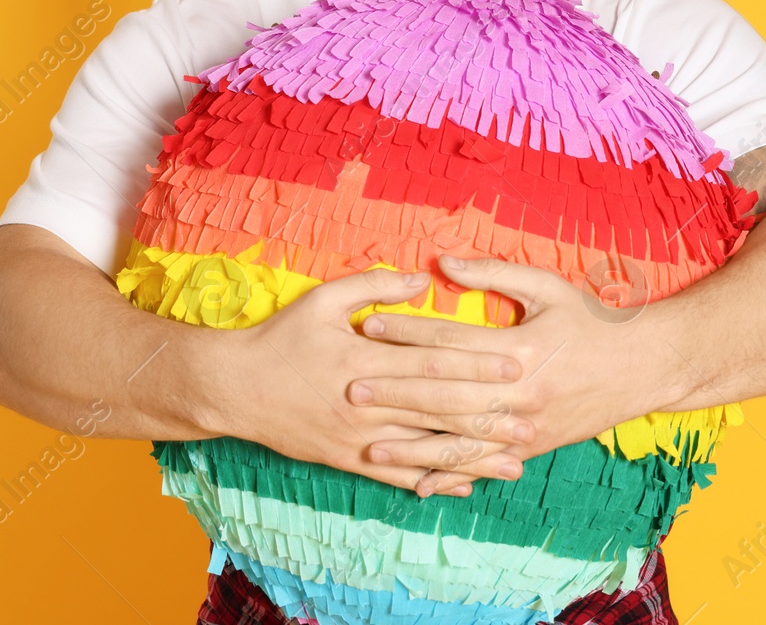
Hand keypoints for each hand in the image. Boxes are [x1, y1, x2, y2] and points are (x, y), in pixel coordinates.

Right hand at [215, 268, 534, 496]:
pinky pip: (398, 475)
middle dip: (489, 417)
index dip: (477, 364)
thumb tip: (424, 279)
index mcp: (365, 360)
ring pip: (426, 450)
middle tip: (532, 421)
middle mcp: (368, 403)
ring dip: (472, 457)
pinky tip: (463, 485)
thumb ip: (375, 287)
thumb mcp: (323, 298)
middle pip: (439, 410)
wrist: (233, 388)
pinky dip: (432, 481)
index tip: (516, 364)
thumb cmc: (280, 338)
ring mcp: (359, 437)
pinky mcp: (348, 460)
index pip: (433, 362)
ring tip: (514, 463)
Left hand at [349, 255, 672, 495]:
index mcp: (520, 347)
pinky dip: (448, 476)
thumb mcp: (546, 286)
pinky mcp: (530, 449)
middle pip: (445, 392)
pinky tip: (415, 481)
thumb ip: (492, 273)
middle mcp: (520, 392)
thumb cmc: (593, 320)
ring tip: (369, 442)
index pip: (451, 338)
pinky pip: (482, 466)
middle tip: (351, 386)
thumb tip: (440, 262)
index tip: (368, 324)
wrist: (646, 366)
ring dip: (411, 443)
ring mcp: (526, 426)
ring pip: (459, 440)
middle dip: (395, 390)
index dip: (407, 330)